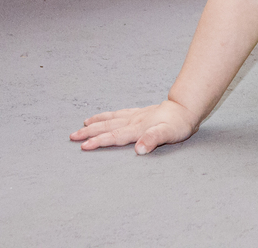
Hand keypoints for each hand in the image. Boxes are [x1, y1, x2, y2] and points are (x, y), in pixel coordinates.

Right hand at [70, 99, 198, 154]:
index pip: (114, 137)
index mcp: (137, 128)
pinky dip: (107, 116)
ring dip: (95, 123)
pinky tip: (101, 117)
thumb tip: (139, 149)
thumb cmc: (178, 124)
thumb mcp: (169, 134)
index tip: (84, 146)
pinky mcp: (139, 113)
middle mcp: (133, 121)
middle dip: (89, 132)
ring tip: (81, 126)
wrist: (185, 107)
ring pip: (110, 120)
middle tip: (72, 137)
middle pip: (107, 127)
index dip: (98, 141)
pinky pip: (118, 114)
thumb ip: (154, 140)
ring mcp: (135, 116)